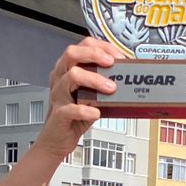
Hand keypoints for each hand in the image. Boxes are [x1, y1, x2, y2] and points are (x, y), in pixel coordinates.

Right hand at [38, 38, 118, 161]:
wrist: (57, 139)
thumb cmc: (75, 115)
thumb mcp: (90, 95)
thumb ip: (103, 83)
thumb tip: (127, 77)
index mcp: (67, 68)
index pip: (83, 45)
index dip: (102, 47)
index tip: (118, 56)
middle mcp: (60, 77)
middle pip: (72, 54)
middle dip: (95, 55)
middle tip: (112, 64)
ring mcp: (58, 95)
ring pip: (72, 76)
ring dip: (95, 80)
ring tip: (110, 88)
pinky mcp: (59, 114)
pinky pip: (71, 108)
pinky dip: (86, 110)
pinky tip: (97, 112)